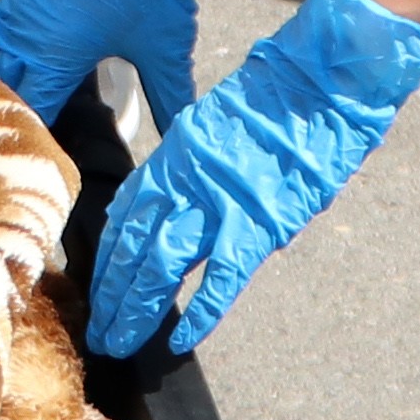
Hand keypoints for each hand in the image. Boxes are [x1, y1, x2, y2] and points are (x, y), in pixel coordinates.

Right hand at [0, 0, 223, 126]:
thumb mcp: (166, 45)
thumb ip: (171, 95)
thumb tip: (179, 133)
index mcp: (55, 54)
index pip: (30, 110)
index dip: (32, 140)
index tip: (35, 167)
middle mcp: (26, 31)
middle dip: (3, 116)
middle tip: (8, 147)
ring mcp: (20, 1)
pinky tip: (7, 62)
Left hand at [83, 0, 419, 359]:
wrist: (321, 79)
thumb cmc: (280, 93)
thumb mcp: (221, 119)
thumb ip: (199, 160)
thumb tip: (189, 195)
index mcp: (176, 153)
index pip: (128, 213)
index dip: (110, 253)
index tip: (98, 283)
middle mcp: (185, 178)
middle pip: (135, 245)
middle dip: (113, 292)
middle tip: (98, 330)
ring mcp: (218, 202)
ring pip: (162, 265)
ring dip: (137, 307)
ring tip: (119, 341)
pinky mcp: (257, 222)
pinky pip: (221, 278)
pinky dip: (201, 311)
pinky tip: (181, 339)